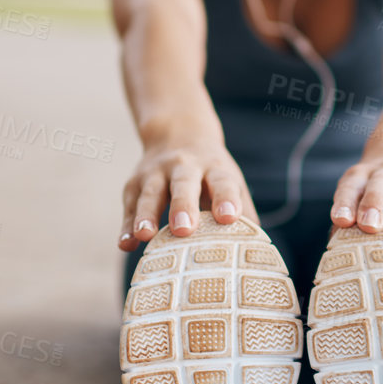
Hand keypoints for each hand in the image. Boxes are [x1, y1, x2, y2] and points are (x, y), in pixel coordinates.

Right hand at [118, 139, 255, 250]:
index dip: (226, 199)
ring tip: (146, 234)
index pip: (222, 182)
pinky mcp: (134, 185)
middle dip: (183, 206)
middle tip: (184, 229)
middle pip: (183, 184)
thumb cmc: (211, 174)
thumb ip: (243, 212)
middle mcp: (184, 166)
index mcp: (214, 168)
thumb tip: (256, 249)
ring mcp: (156, 174)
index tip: (229, 217)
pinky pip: (129, 206)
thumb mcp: (229, 182)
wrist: (177, 134)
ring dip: (147, 214)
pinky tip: (126, 244)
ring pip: (151, 193)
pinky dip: (126, 224)